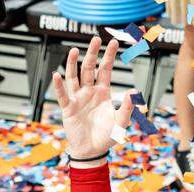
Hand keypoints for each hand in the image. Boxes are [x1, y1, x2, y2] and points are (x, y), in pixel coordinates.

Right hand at [52, 37, 134, 160]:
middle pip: (89, 68)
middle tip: (95, 39)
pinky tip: (57, 75)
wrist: (92, 151)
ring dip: (73, 64)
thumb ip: (128, 108)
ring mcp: (78, 98)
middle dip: (93, 54)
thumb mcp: (121, 122)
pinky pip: (62, 95)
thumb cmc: (107, 136)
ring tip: (73, 50)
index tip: (113, 42)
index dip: (109, 56)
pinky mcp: (68, 108)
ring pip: (74, 77)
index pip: (105, 70)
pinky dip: (59, 86)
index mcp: (103, 92)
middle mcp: (89, 92)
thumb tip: (136, 92)